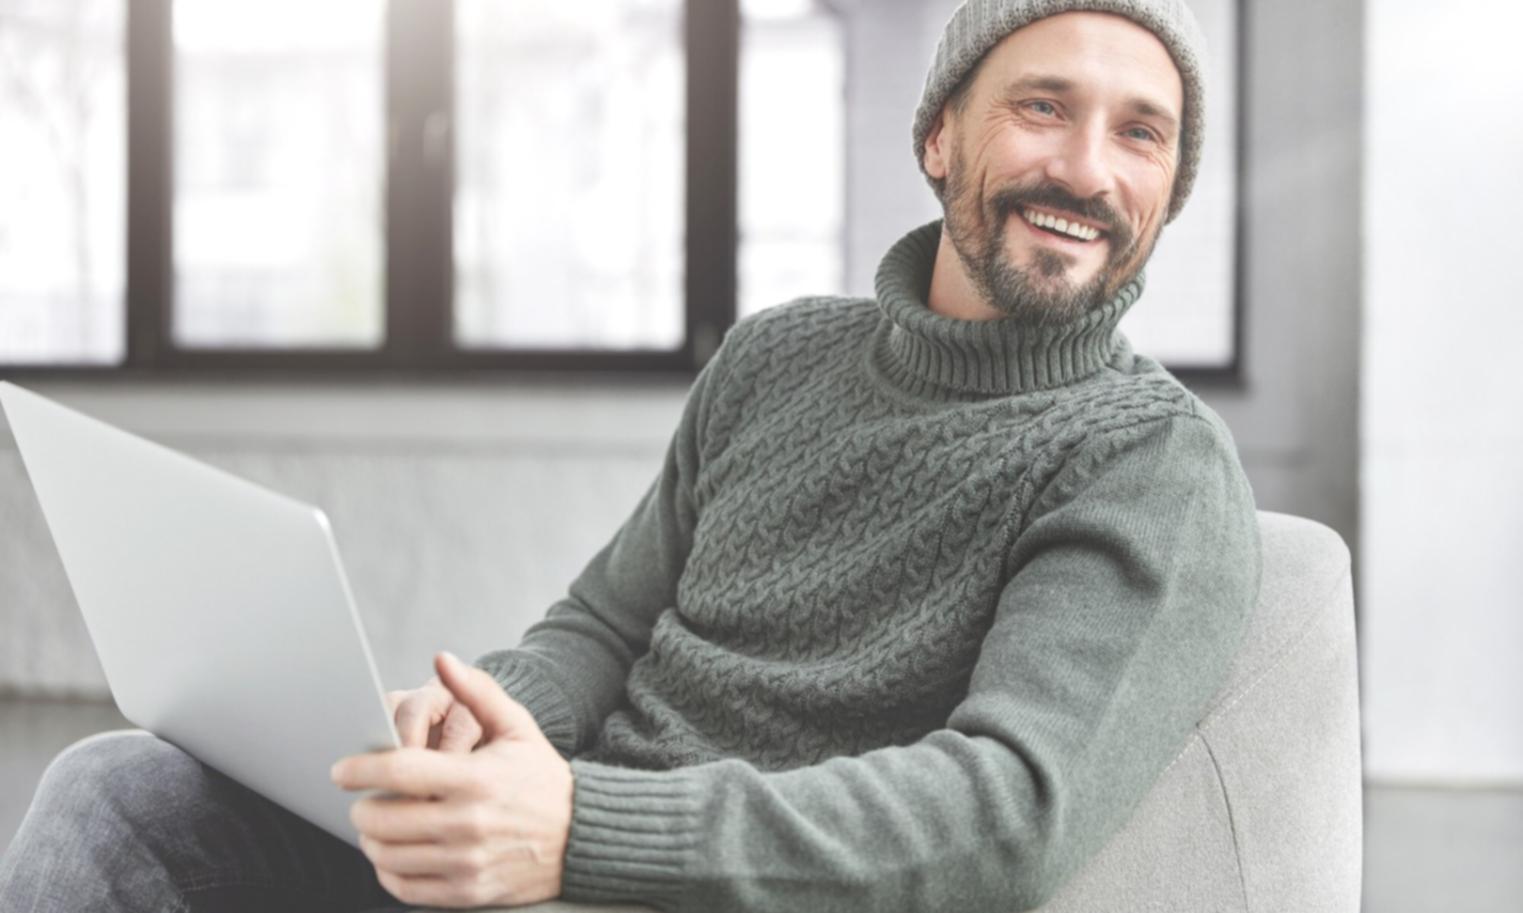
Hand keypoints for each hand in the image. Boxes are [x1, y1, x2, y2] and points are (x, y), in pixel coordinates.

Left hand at [332, 652, 574, 908]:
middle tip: (363, 797)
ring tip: (375, 824)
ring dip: (371, 839)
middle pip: (384, 819)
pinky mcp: (467, 891)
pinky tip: (392, 855)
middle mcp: (468, 824)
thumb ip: (477, 691)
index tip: (341, 769)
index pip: (400, 771)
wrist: (582, 834)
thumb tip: (442, 660)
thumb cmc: (543, 778)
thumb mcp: (518, 727)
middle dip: (362, 806)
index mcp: (476, 778)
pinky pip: (406, 888)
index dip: (361, 768)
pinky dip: (387, 872)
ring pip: (389, 856)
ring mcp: (466, 862)